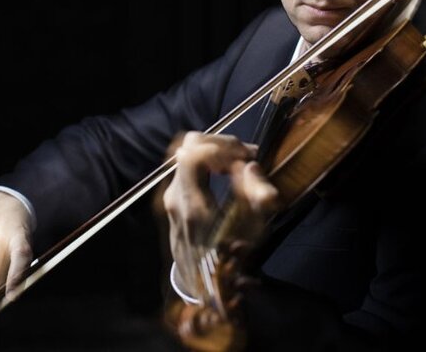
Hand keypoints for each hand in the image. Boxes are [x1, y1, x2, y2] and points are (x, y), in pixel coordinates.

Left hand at [162, 131, 278, 301]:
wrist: (198, 283)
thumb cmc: (229, 259)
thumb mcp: (250, 233)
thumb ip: (255, 197)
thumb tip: (251, 165)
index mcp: (191, 204)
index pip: (194, 154)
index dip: (223, 147)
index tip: (247, 158)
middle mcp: (175, 195)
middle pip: (188, 145)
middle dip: (221, 142)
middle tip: (246, 155)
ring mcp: (170, 194)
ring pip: (186, 151)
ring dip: (214, 148)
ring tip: (239, 161)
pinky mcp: (172, 195)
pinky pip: (187, 163)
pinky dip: (207, 158)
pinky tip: (226, 169)